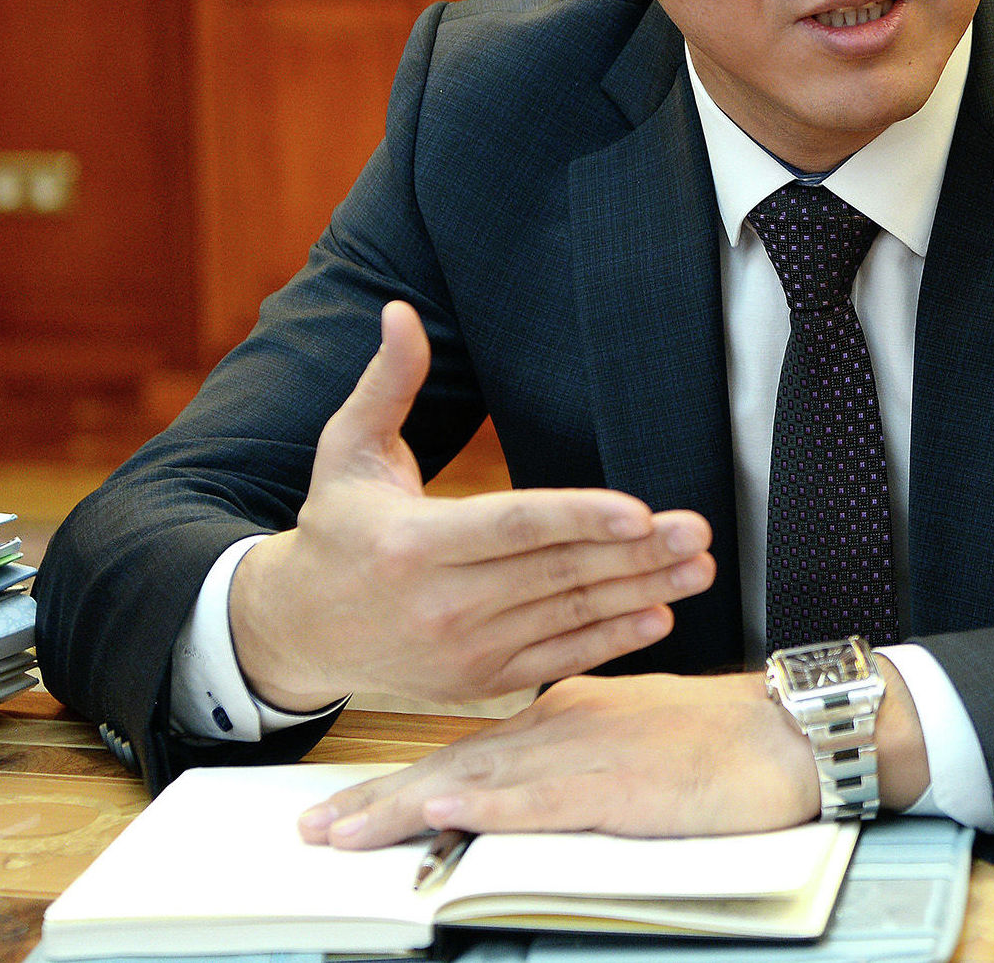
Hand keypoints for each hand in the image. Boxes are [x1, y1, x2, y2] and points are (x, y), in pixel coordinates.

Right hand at [229, 300, 714, 711]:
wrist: (296, 628)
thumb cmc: (334, 526)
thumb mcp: (347, 449)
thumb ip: (388, 382)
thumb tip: (399, 312)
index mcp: (411, 543)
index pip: (512, 527)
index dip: (579, 519)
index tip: (640, 511)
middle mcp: (439, 604)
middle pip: (554, 574)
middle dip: (634, 553)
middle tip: (698, 531)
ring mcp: (461, 650)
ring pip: (566, 617)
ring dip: (640, 592)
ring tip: (697, 566)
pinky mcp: (478, 681)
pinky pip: (556, 659)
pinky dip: (611, 642)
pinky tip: (659, 615)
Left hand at [296, 662, 927, 846]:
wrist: (794, 731)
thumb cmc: (729, 740)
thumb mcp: (640, 737)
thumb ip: (584, 752)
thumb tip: (537, 778)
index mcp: (571, 712)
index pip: (470, 749)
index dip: (404, 780)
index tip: (349, 808)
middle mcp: (566, 725)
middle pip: (453, 764)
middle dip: (376, 801)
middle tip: (312, 829)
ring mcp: (588, 754)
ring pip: (476, 781)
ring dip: (402, 808)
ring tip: (341, 831)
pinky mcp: (618, 786)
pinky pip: (537, 798)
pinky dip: (484, 805)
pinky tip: (442, 813)